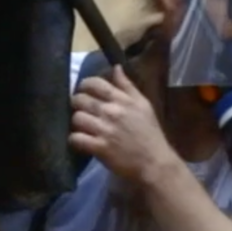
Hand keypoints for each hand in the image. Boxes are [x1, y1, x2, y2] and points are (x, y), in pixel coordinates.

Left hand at [68, 67, 178, 189]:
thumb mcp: (143, 105)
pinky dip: (75, 140)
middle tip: (83, 112)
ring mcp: (104, 130)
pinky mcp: (99, 148)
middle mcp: (111, 112)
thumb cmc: (150, 133)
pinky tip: (82, 141)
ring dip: (77, 123)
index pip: (93, 83)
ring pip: (76, 118)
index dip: (84, 86)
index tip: (85, 93)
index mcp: (122, 100)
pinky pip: (76, 138)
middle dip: (78, 105)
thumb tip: (116, 67)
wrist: (155, 163)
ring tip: (83, 127)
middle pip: (79, 99)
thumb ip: (127, 86)